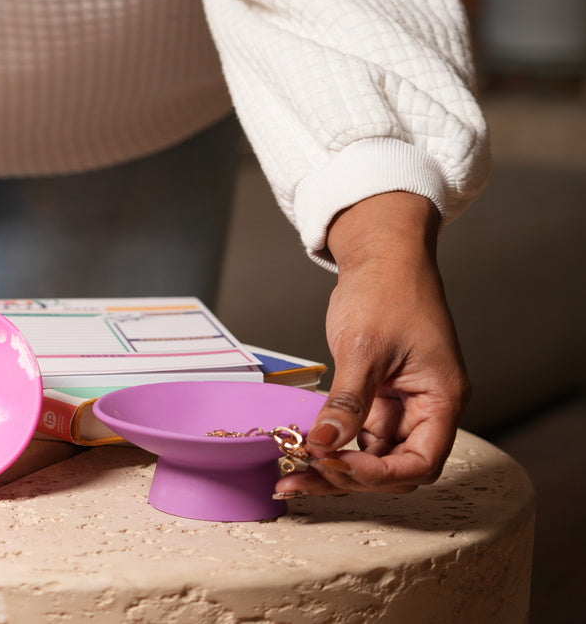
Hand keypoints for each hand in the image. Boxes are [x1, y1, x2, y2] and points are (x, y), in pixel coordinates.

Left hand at [275, 192, 470, 497]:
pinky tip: (303, 449)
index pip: (420, 462)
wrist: (382, 254)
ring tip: (291, 473)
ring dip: (336, 467)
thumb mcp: (364, 347)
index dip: (378, 475)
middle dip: (350, 478)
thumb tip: (325, 446)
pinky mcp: (381, 396)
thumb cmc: (387, 289)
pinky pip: (360, 435)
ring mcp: (403, 404)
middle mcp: (428, 408)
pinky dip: (334, 444)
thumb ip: (348, 401)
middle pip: (396, 468)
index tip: (334, 466)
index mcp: (441, 398)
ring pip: (374, 456)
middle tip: (300, 476)